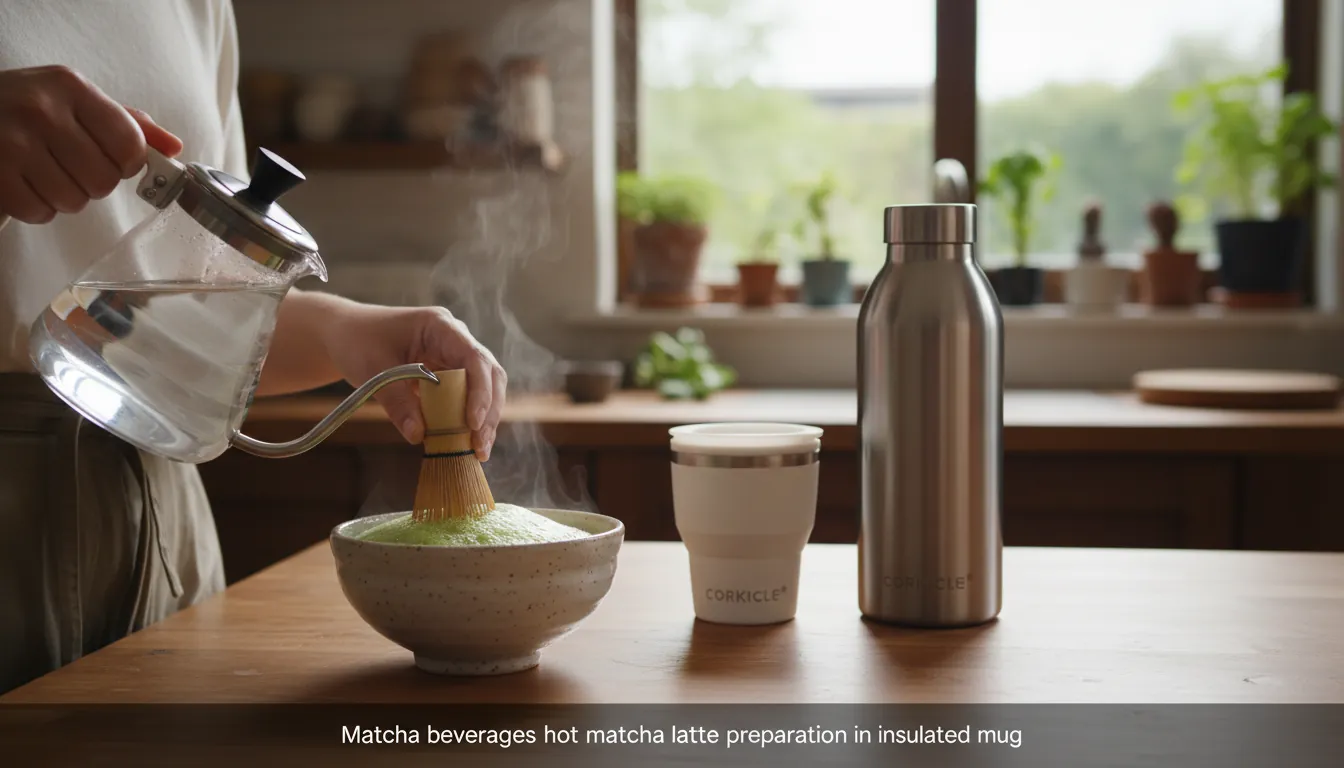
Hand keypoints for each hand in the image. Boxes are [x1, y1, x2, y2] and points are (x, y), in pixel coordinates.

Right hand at [0, 65, 182, 222]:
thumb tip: (174, 148)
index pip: (130, 144)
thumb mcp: (72, 100)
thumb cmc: (25, 108)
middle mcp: (40, 110)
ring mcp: (12, 143)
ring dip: (64, 197)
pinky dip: (37, 208)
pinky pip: (40, 212)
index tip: (112, 159)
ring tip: (44, 173)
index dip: (127, 163)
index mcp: (69, 87)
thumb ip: (126, 122)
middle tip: (69, 166)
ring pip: (74, 201)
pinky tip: (24, 184)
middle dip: (92, 182)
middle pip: (104, 180)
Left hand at [324, 304, 506, 460]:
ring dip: (485, 418)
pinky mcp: (449, 372)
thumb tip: (418, 436)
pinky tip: (466, 441)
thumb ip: (397, 402)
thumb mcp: (373, 371)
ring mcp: (454, 355)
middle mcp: (455, 338)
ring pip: (485, 386)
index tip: (473, 423)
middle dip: (489, 411)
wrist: (344, 333)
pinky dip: (468, 418)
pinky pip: (467, 395)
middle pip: (489, 374)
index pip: (474, 358)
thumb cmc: (358, 341)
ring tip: (478, 450)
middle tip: (480, 446)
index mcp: (440, 326)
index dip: (480, 392)